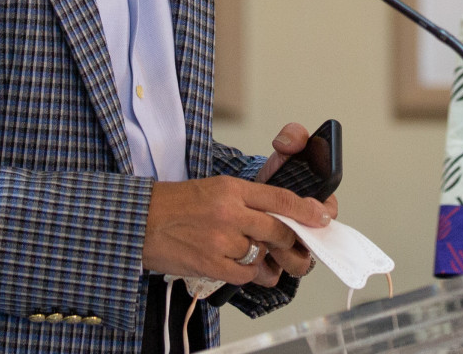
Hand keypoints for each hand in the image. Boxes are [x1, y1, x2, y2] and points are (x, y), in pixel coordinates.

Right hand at [142, 176, 330, 285]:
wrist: (140, 222)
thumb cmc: (176, 205)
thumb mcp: (214, 188)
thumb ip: (247, 201)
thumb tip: (277, 218)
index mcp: (231, 188)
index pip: (280, 198)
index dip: (306, 211)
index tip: (322, 217)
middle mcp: (229, 211)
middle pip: (278, 230)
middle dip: (289, 240)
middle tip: (289, 244)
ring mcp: (221, 239)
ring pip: (262, 254)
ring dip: (263, 259)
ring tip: (252, 256)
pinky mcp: (211, 263)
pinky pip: (245, 274)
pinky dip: (247, 274)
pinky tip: (237, 266)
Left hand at [252, 123, 340, 281]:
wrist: (234, 203)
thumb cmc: (268, 182)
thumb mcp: (281, 156)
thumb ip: (292, 139)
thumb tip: (291, 140)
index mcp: (316, 206)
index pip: (329, 211)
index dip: (322, 212)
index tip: (313, 210)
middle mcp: (306, 231)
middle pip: (315, 244)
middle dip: (299, 237)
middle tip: (283, 228)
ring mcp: (290, 251)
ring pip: (297, 263)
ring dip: (285, 257)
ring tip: (266, 245)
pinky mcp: (269, 266)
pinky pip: (273, 275)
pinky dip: (264, 270)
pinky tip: (252, 259)